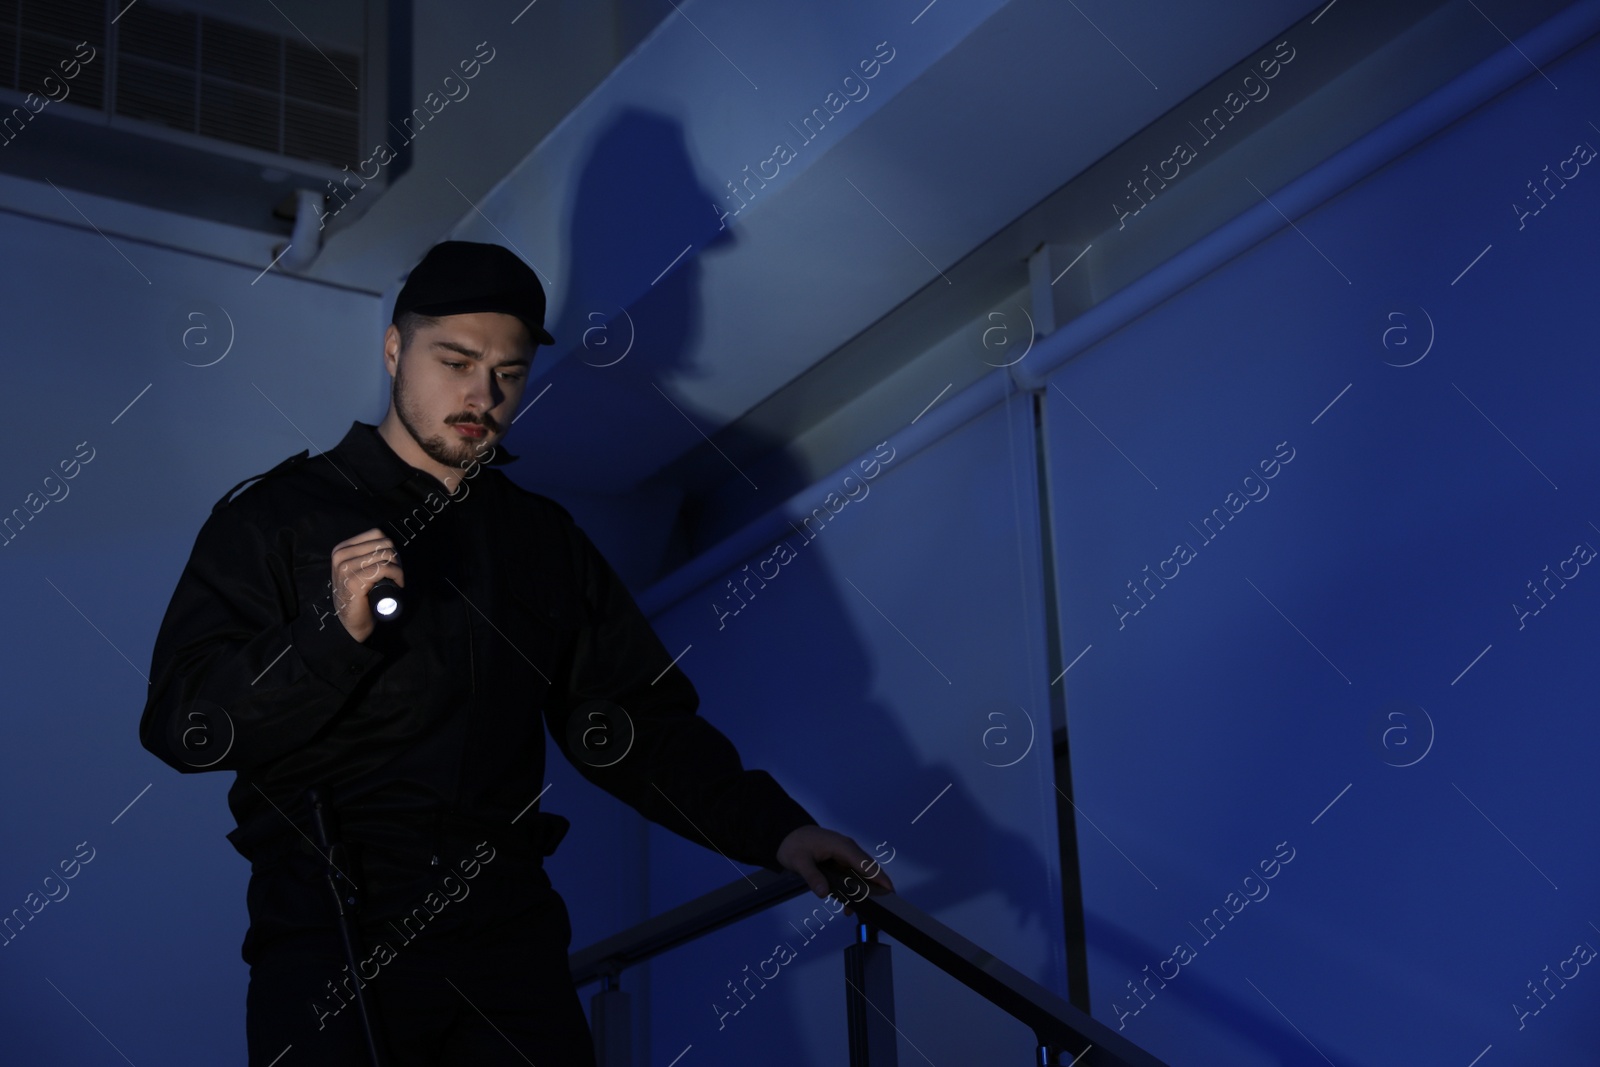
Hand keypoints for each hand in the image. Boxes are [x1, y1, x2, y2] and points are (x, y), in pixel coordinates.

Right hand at [330, 528, 403, 642]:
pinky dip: (397, 575)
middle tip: (396, 574)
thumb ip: (366, 554)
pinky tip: (397, 584)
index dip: (390, 547)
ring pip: (386, 555)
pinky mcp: (354, 580)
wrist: (349, 623)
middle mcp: (341, 555)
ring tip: (396, 580)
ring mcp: (346, 567)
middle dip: (396, 558)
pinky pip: (385, 568)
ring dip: (398, 568)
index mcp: (341, 549)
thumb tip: (389, 544)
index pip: (376, 534)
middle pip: (383, 543)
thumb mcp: (357, 569)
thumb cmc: (358, 597)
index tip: (393, 563)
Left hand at [775, 824, 894, 916]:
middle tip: (883, 906)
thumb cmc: (794, 844)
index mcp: (842, 846)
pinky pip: (852, 876)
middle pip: (869, 869)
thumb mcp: (799, 861)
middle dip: (877, 887)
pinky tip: (847, 905)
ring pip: (861, 874)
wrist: (788, 834)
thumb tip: (823, 892)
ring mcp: (846, 855)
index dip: (879, 877)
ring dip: (863, 891)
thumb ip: (812, 877)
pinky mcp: (841, 861)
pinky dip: (853, 889)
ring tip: (859, 910)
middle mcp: (848, 849)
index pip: (866, 863)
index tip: (890, 891)